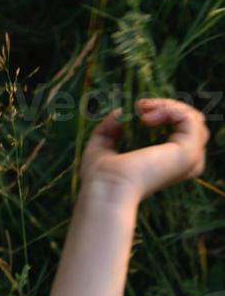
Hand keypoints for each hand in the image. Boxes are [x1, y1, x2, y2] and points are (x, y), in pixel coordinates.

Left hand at [80, 98, 208, 197]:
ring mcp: (189, 158)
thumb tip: (120, 113)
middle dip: (167, 107)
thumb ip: (110, 128)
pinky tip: (146, 117)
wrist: (106, 189)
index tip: (136, 110)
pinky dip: (169, 109)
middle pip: (191, 123)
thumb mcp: (102, 146)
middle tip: (140, 106)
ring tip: (142, 109)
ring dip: (167, 106)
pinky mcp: (188, 152)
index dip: (162, 114)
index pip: (181, 130)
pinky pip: (189, 119)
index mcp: (168, 163)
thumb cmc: (101, 177)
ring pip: (194, 119)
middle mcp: (184, 162)